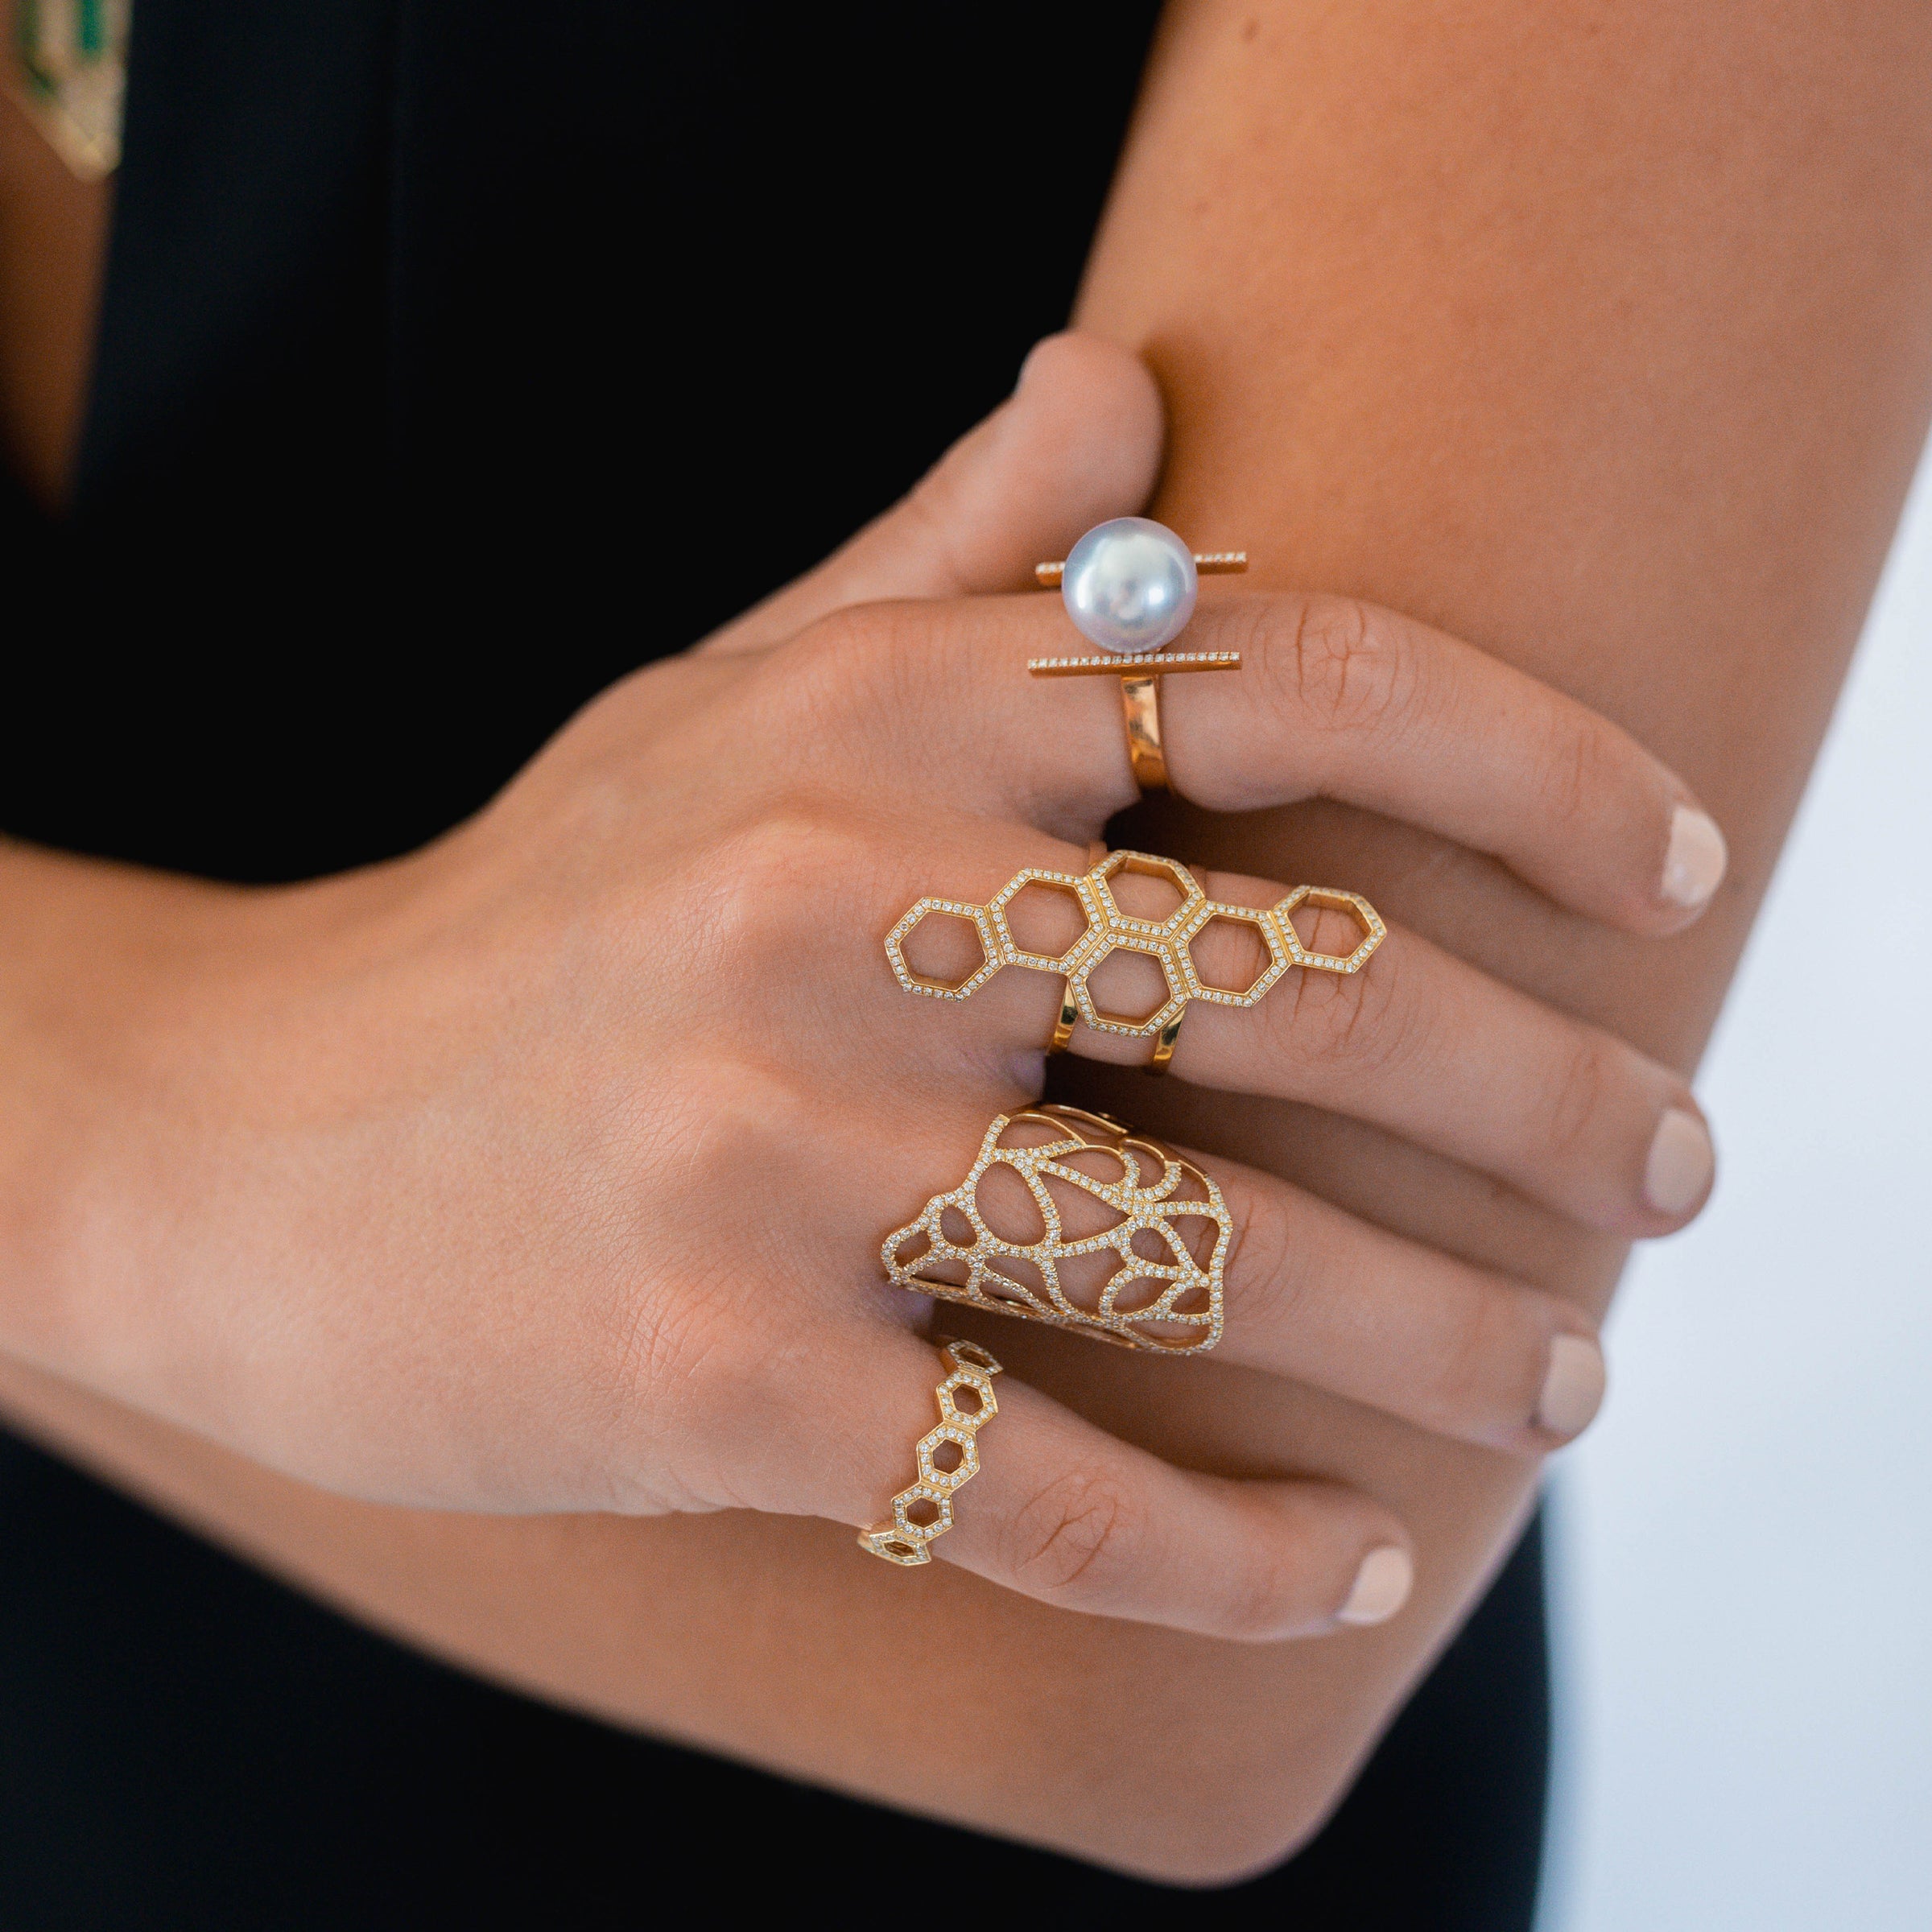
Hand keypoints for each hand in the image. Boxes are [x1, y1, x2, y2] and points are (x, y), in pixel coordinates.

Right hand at [7, 337, 1719, 1643]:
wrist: (237, 1139)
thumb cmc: (536, 916)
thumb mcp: (729, 694)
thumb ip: (945, 556)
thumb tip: (1123, 378)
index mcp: (876, 711)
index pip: (1293, 675)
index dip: (1535, 764)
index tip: (1677, 870)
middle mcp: (833, 893)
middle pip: (1314, 987)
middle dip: (1555, 1101)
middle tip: (1676, 1178)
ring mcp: (768, 1140)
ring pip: (1218, 1262)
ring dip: (1444, 1343)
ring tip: (1557, 1387)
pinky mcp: (709, 1368)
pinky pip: (1048, 1486)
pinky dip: (1233, 1552)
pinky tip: (1344, 1569)